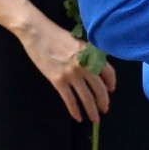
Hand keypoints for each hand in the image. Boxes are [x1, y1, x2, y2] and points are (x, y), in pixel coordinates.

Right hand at [15, 7, 116, 122]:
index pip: (108, 72)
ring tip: (94, 118)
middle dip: (103, 102)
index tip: (111, 90)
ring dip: (92, 110)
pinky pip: (70, 100)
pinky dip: (75, 110)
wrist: (37, 32)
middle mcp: (84, 64)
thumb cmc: (56, 35)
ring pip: (86, 97)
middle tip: (104, 109)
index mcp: (90, 53)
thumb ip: (87, 55)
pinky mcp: (58, 80)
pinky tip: (77, 116)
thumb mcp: (77, 42)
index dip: (111, 84)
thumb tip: (95, 71)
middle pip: (99, 89)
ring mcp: (71, 74)